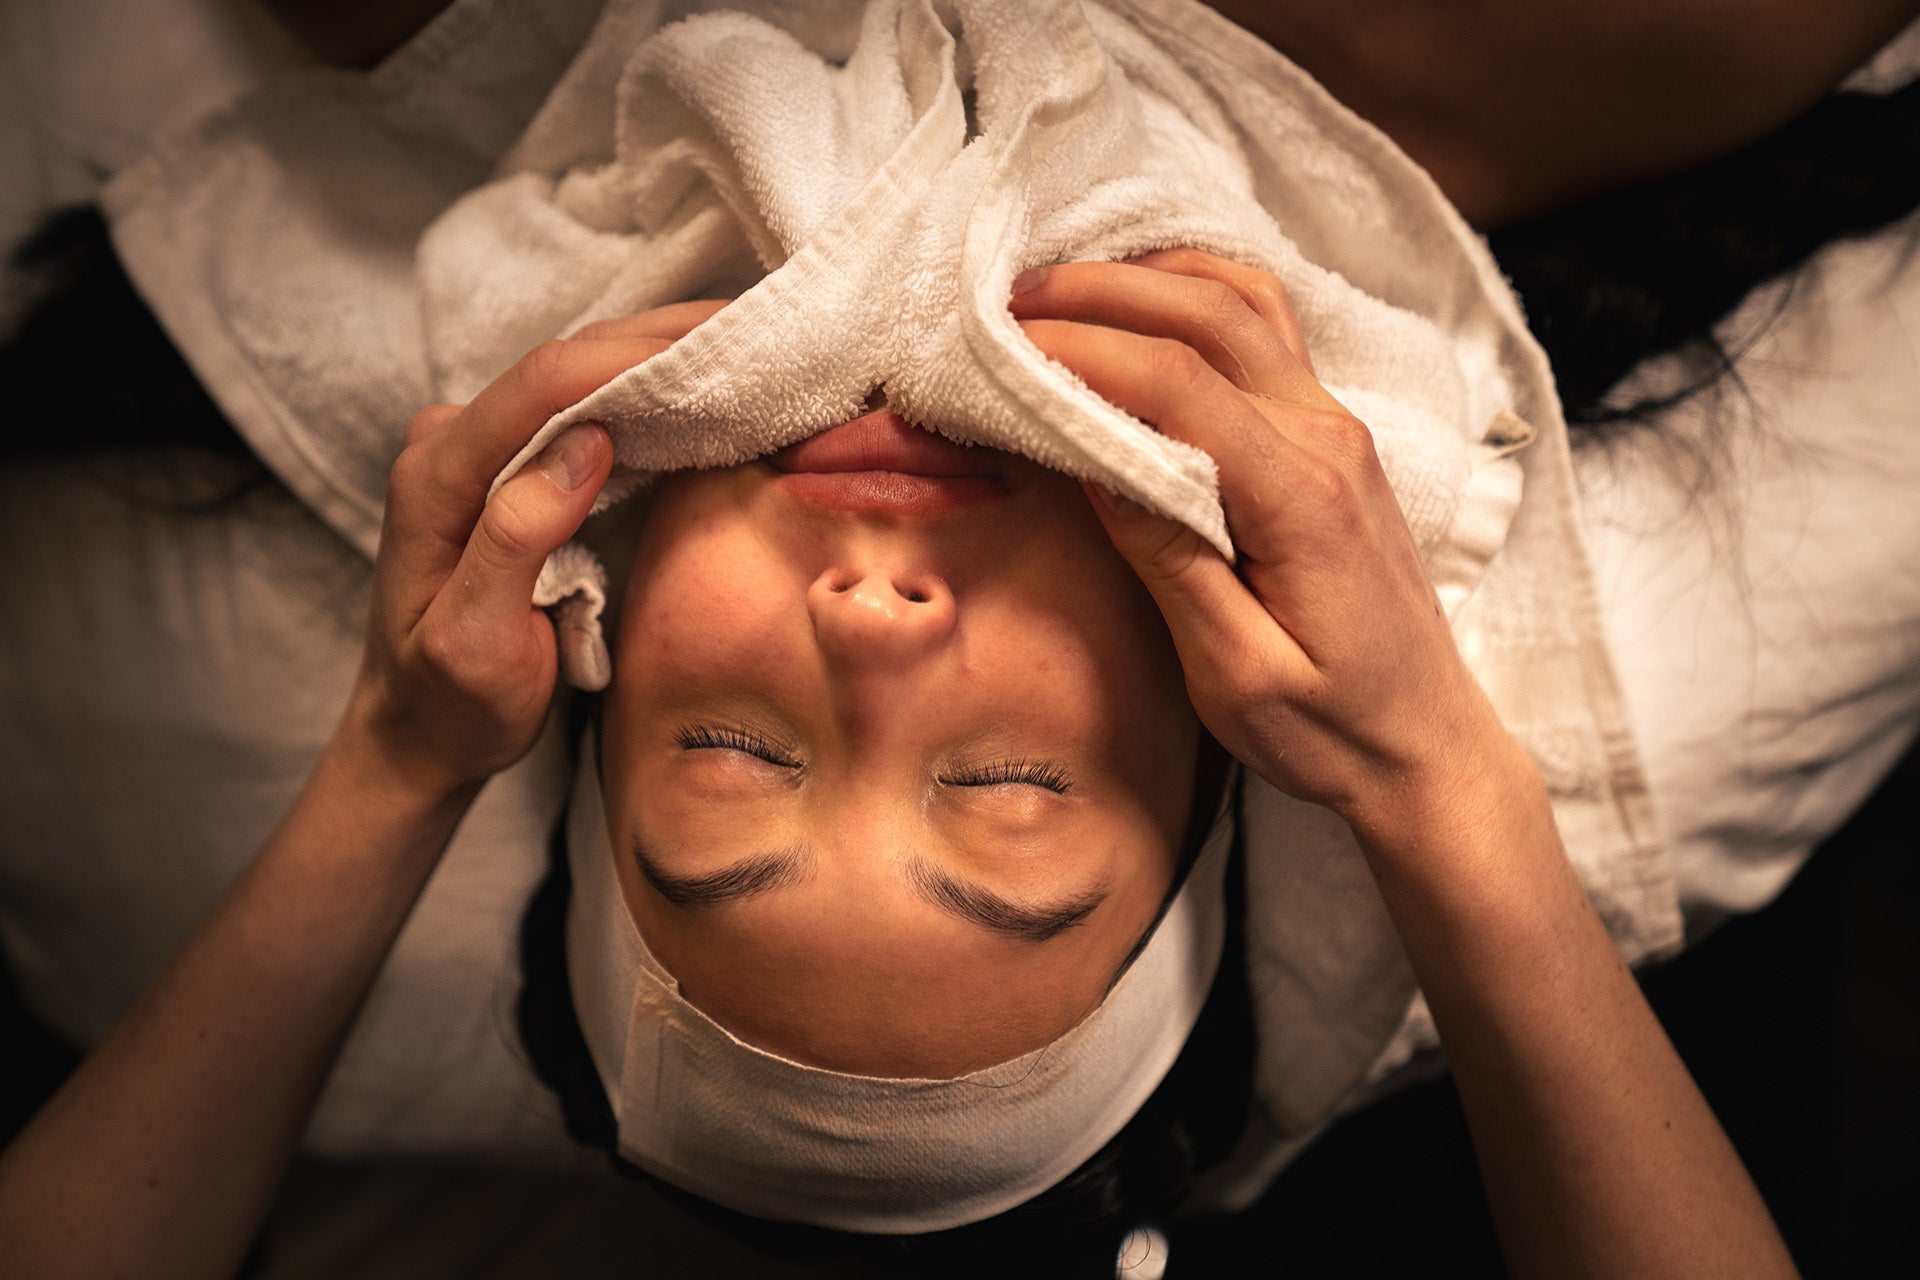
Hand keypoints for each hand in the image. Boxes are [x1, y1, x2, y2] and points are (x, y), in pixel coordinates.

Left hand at [345, 301, 725, 796]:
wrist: (417, 732)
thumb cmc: (448, 703)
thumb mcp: (473, 643)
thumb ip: (514, 537)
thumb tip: (587, 442)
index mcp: (438, 472)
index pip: (542, 383)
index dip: (633, 356)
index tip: (722, 348)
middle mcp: (456, 441)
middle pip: (568, 361)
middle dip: (667, 339)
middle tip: (766, 330)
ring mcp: (488, 450)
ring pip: (584, 377)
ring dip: (667, 357)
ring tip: (755, 346)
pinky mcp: (520, 469)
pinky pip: (590, 412)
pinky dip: (655, 394)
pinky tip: (712, 390)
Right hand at [1012, 251, 1511, 838]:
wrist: (1427, 742)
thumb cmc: (1332, 728)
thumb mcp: (1234, 674)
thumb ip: (1168, 559)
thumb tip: (1090, 464)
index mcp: (1301, 494)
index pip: (1176, 382)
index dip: (1079, 350)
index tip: (993, 347)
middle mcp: (1327, 436)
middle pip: (1204, 313)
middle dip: (1093, 294)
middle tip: (993, 305)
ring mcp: (1336, 425)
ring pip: (1238, 299)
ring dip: (1142, 279)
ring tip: (1048, 292)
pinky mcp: (1329, 434)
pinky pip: (1262, 326)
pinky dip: (1192, 293)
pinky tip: (1136, 301)